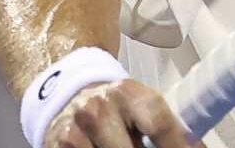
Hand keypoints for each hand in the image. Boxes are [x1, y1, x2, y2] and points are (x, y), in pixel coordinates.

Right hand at [46, 79, 196, 147]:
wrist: (70, 95)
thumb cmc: (118, 107)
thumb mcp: (143, 106)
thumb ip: (169, 128)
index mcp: (129, 93)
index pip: (160, 124)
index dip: (176, 146)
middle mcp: (100, 108)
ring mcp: (76, 129)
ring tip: (127, 145)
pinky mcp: (58, 146)